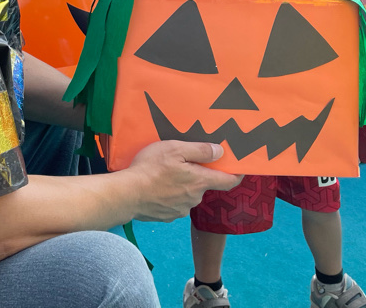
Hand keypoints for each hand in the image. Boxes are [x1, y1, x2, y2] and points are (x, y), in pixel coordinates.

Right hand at [125, 141, 241, 222]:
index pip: (228, 181)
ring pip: (188, 194)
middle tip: (183, 162)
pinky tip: (157, 187)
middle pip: (204, 185)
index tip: (240, 169)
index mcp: (199, 181)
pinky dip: (170, 195)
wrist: (126, 195)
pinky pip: (175, 203)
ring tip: (164, 174)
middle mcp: (194, 198)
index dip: (236, 175)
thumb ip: (200, 150)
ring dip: (182, 185)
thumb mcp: (175, 149)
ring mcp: (180, 210)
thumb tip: (220, 152)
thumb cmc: (150, 168)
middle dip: (198, 175)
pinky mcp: (167, 216)